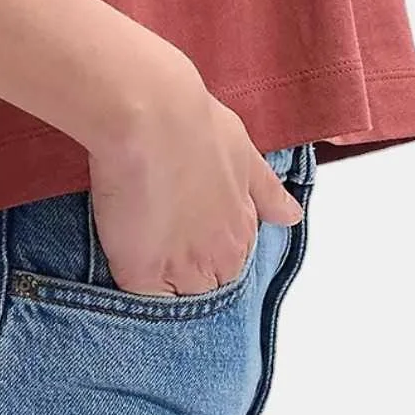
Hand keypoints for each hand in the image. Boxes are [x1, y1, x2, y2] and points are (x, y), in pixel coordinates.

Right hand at [86, 78, 302, 296]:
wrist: (151, 115)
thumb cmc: (195, 122)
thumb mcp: (242, 150)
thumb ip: (266, 190)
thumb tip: (292, 215)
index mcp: (243, 227)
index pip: (232, 261)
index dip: (207, 247)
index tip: (187, 227)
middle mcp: (221, 255)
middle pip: (208, 285)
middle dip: (190, 270)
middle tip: (160, 232)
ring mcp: (184, 269)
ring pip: (177, 297)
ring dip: (163, 283)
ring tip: (137, 242)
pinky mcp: (143, 275)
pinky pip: (140, 300)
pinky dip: (133, 288)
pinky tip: (122, 259)